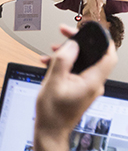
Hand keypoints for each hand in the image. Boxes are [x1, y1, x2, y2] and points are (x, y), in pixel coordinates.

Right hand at [35, 25, 116, 150]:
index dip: (102, 39)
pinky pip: (77, 70)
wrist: (51, 129)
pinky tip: (50, 63)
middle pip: (94, 55)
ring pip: (84, 62)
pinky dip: (65, 64)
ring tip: (52, 50)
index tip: (89, 29)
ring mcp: (88, 86)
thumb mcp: (53, 82)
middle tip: (64, 33)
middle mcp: (94, 84)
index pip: (108, 56)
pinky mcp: (81, 88)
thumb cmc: (52, 112)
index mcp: (92, 82)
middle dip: (79, 42)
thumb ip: (63, 60)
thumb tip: (72, 44)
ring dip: (68, 53)